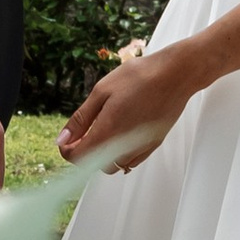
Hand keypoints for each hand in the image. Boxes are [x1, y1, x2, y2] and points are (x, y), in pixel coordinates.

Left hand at [57, 44, 193, 172]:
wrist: (175, 74)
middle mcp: (124, 146)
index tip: (67, 139)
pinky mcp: (153, 145)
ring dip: (104, 154)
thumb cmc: (140, 77)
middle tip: (85, 130)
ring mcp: (141, 148)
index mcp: (108, 132)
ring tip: (106, 128)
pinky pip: (131, 161)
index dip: (67, 150)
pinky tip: (123, 132)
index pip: (78, 158)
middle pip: (95, 165)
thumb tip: (63, 138)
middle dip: (85, 152)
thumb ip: (81, 119)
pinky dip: (121, 153)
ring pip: (114, 165)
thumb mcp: (101, 91)